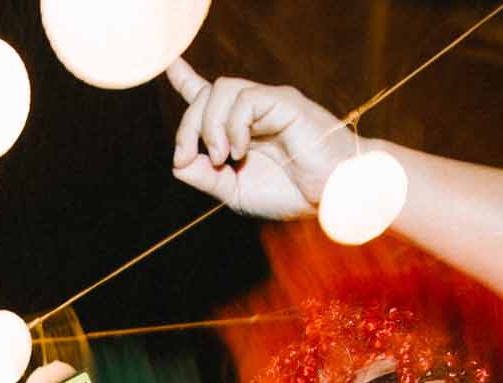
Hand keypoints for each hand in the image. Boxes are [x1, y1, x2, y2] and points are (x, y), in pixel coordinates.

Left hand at [167, 60, 352, 218]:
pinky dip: (234, 126)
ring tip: (223, 158)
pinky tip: (240, 150)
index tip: (171, 65)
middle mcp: (254, 110)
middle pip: (205, 95)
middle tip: (188, 158)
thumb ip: (205, 177)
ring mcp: (269, 103)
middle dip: (186, 127)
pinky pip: (246, 99)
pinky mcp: (284, 102)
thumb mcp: (235, 192)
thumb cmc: (291, 194)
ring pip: (221, 90)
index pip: (208, 97)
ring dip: (209, 126)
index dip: (187, 80)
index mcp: (242, 129)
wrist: (332, 196)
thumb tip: (178, 162)